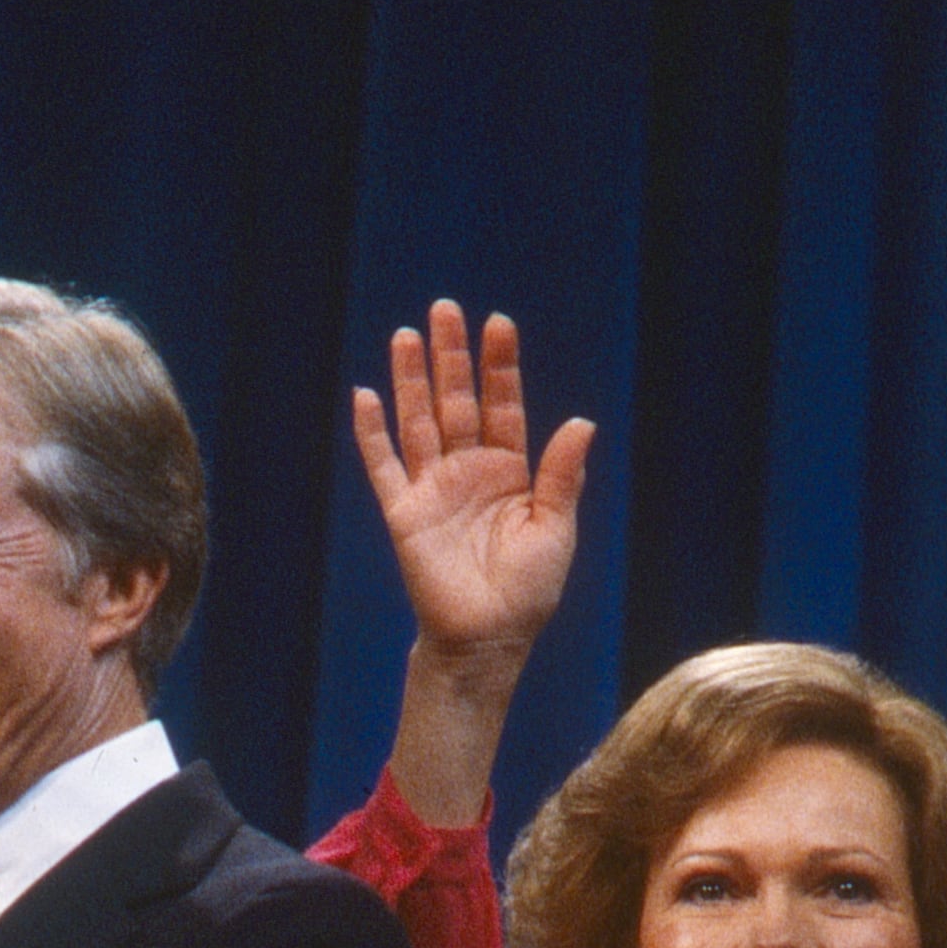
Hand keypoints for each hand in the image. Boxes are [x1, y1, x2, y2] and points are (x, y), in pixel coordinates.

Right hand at [352, 300, 591, 673]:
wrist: (487, 638)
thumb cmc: (528, 592)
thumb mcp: (555, 530)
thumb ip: (560, 476)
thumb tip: (581, 422)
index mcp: (510, 473)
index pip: (503, 406)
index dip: (500, 367)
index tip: (499, 324)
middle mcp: (468, 472)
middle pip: (457, 401)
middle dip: (452, 356)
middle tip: (445, 309)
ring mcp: (433, 489)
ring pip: (419, 421)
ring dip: (411, 379)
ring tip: (406, 335)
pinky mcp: (404, 513)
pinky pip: (384, 466)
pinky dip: (372, 433)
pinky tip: (365, 396)